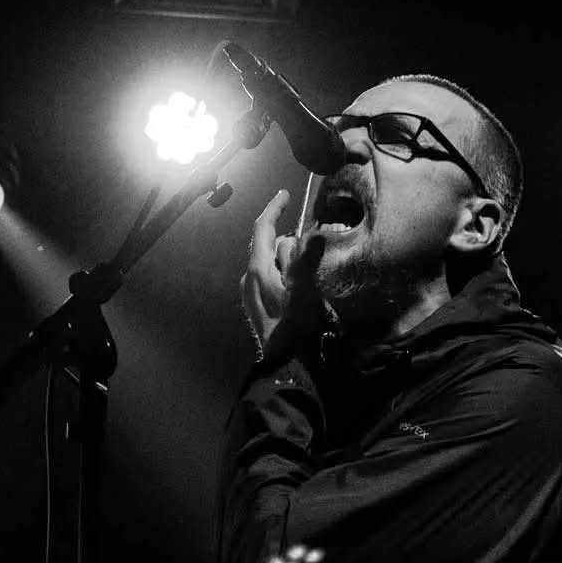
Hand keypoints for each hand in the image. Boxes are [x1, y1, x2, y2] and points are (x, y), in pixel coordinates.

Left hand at [240, 190, 325, 357]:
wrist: (285, 368)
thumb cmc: (295, 330)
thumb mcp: (305, 293)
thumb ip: (307, 261)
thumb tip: (312, 234)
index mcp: (257, 270)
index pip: (262, 229)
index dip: (274, 208)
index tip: (286, 194)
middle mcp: (249, 278)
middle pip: (269, 246)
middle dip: (290, 240)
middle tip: (313, 247)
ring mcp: (251, 294)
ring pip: (271, 263)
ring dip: (289, 260)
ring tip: (311, 272)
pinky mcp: (257, 308)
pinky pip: (271, 280)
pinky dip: (286, 274)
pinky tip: (300, 289)